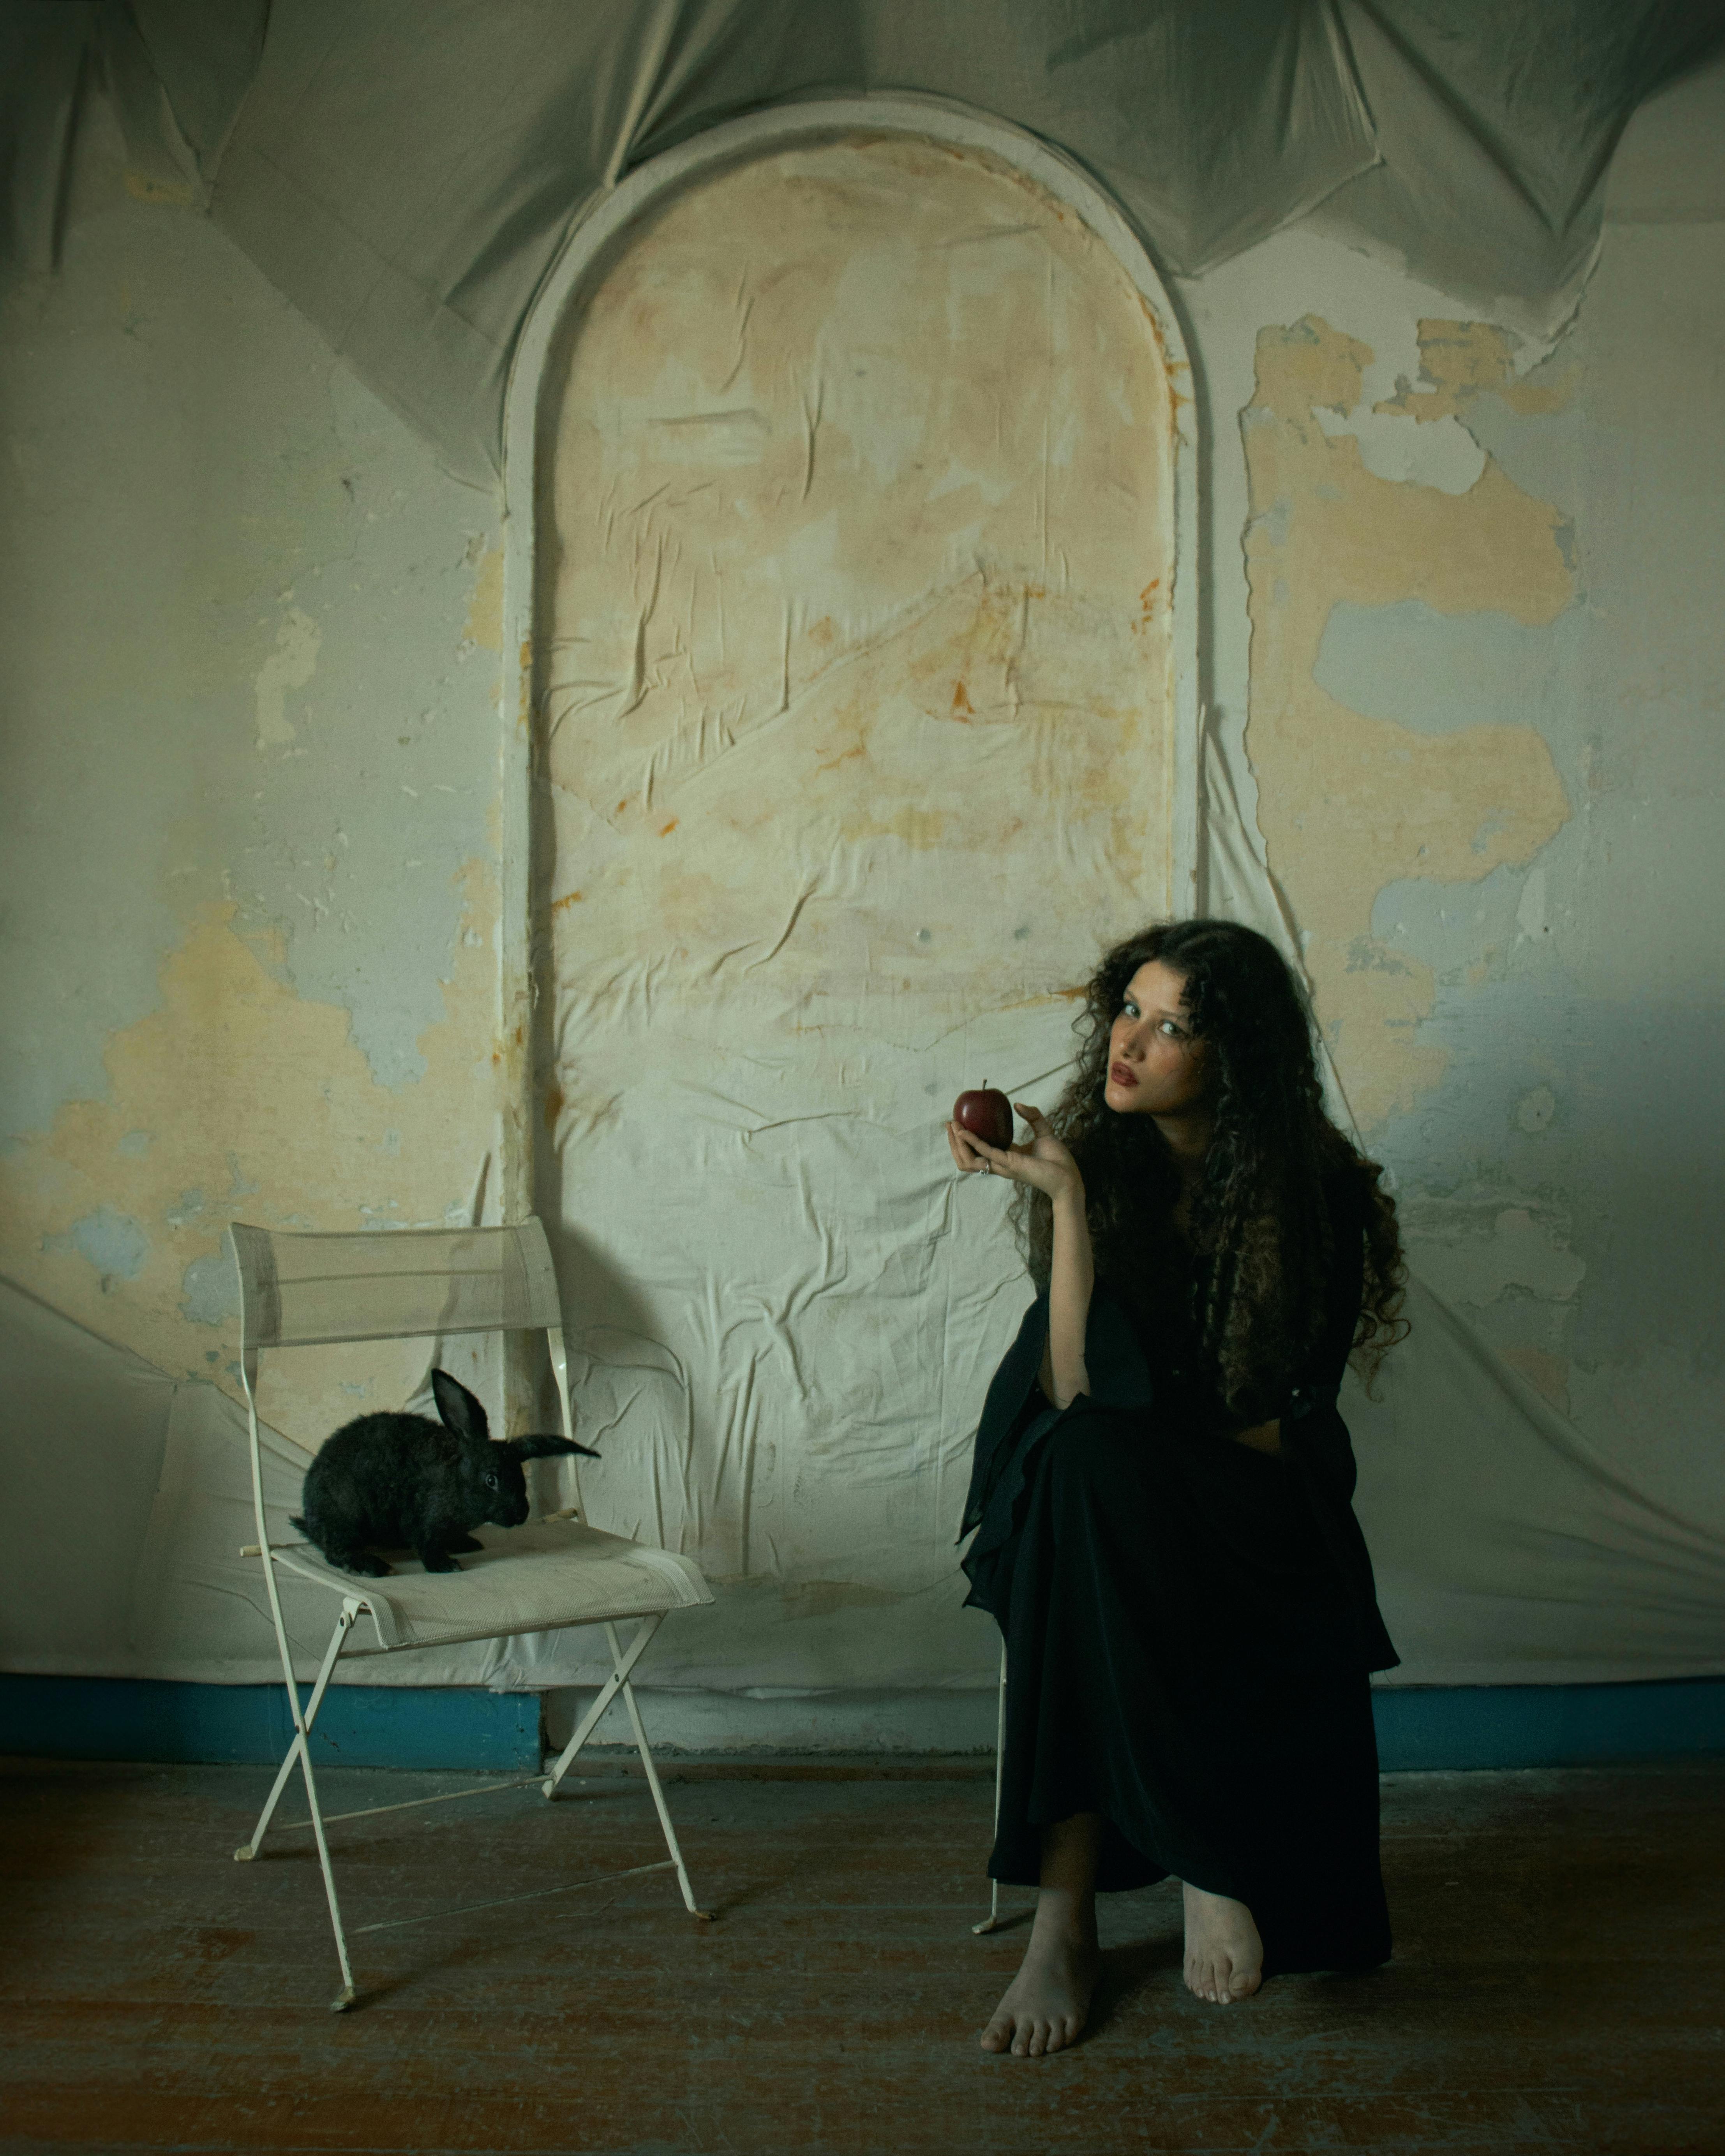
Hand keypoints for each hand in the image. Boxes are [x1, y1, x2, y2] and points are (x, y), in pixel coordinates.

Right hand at [946, 1102, 1081, 1200]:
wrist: (1068, 1177)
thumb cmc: (1058, 1160)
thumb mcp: (1044, 1131)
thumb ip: (1032, 1116)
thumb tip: (1017, 1104)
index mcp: (1006, 1157)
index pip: (979, 1150)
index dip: (965, 1139)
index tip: (958, 1123)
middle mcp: (1000, 1164)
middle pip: (967, 1157)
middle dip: (954, 1142)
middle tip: (950, 1124)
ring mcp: (1003, 1165)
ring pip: (969, 1160)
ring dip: (958, 1144)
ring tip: (953, 1127)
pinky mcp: (1009, 1164)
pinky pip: (985, 1153)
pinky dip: (972, 1142)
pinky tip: (964, 1132)